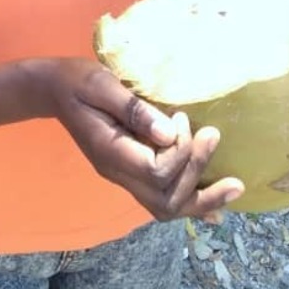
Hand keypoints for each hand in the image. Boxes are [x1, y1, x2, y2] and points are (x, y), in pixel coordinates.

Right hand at [44, 59, 244, 221]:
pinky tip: (213, 208)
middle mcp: (117, 173)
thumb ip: (134, 109)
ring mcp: (122, 177)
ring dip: (201, 200)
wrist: (54, 89)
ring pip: (165, 207)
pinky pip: (160, 198)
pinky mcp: (129, 171)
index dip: (180, 151)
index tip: (184, 117)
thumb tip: (171, 132)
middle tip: (213, 136)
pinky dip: (189, 204)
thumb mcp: (102, 84)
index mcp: (110, 152)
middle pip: (165, 199)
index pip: (157, 172)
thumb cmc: (78, 80)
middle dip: (197, 173)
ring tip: (234, 187)